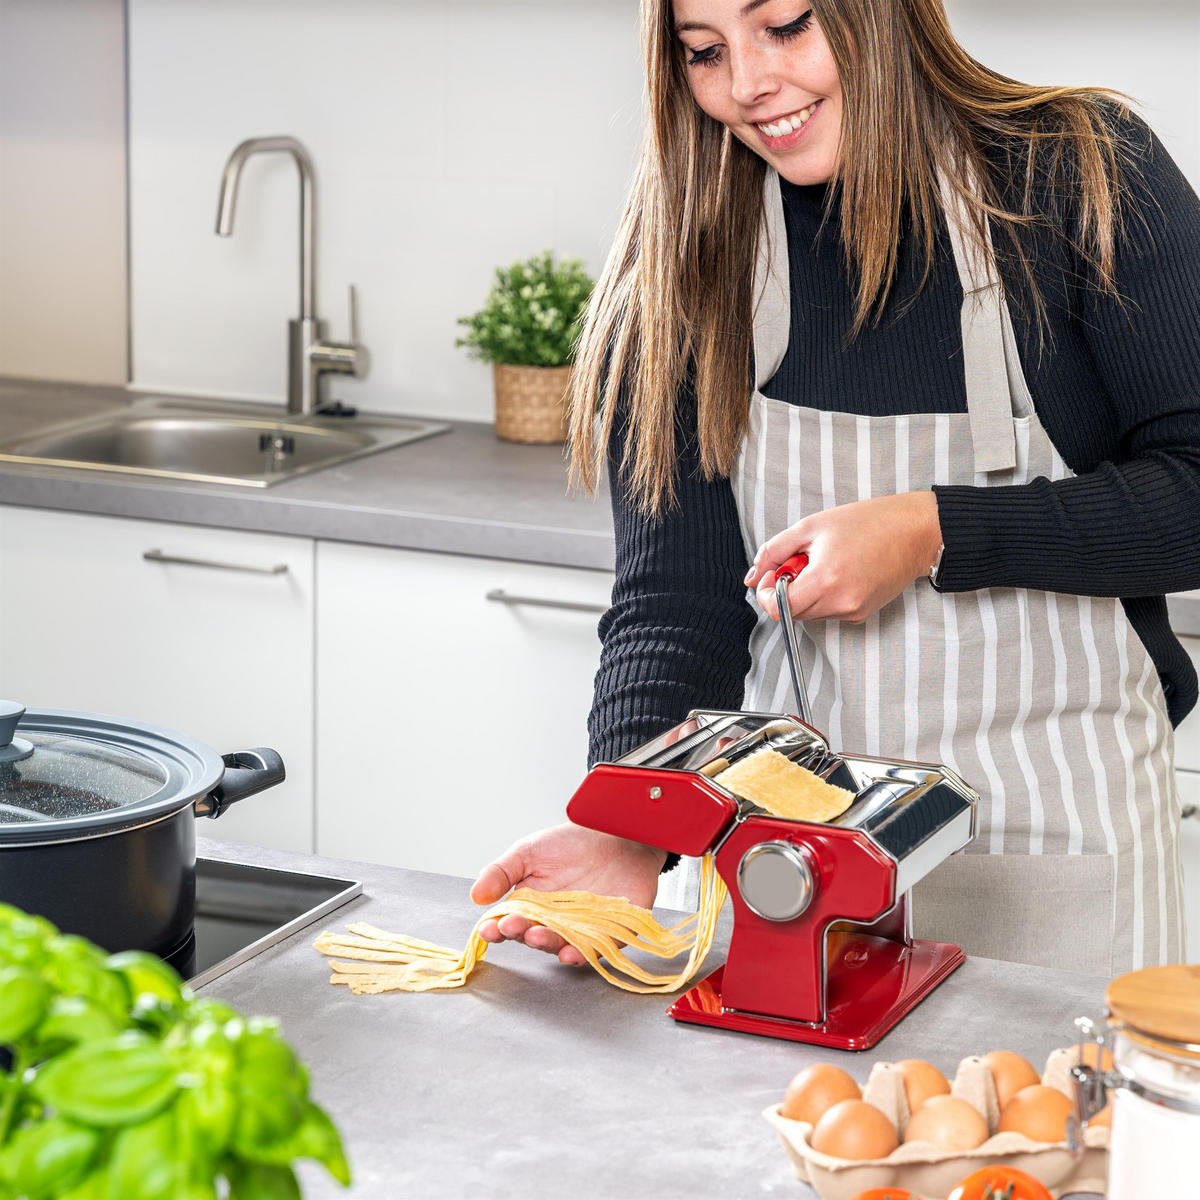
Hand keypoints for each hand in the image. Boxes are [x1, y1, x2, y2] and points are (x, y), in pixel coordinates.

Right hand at [470, 824, 666, 965]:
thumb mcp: (529, 851)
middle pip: (532, 936)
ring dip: (546, 944)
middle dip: (520, 933)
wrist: (618, 835)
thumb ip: (501, 872)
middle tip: (512, 925)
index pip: (509, 923)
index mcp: (530, 905)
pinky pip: (593, 950)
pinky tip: (570, 953)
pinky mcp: (608, 935)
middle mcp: (552, 922)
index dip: (497, 929)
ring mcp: (579, 930)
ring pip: (559, 945)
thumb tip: (476, 896)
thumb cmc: (572, 843)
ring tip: (536, 935)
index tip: (488, 928)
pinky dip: (581, 954)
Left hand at [743, 491, 941, 623]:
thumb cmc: (866, 522)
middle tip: (802, 560)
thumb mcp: (810, 527)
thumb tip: (751, 578)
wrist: (914, 532)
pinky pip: (828, 612)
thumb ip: (773, 551)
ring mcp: (853, 612)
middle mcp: (840, 603)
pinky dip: (824, 596)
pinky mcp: (862, 614)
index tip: (770, 575)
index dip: (766, 593)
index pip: (778, 609)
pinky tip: (841, 572)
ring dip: (806, 592)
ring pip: (809, 613)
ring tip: (826, 562)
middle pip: (791, 612)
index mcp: (825, 580)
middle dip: (786, 588)